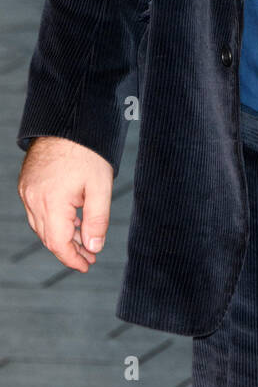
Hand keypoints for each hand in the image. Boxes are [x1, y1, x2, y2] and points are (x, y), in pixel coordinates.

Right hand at [18, 136, 113, 273]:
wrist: (68, 122)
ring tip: (82, 239)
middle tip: (89, 255)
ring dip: (60, 235)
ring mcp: (27, 191)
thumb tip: (93, 247)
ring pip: (41, 225)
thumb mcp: (100, 187)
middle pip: (48, 237)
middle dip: (69, 249)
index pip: (58, 244)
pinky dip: (52, 220)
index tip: (87, 265)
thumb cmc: (87, 152)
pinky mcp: (27, 183)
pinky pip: (37, 210)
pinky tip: (70, 219)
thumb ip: (97, 220)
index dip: (72, 259)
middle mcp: (33, 199)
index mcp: (51, 203)